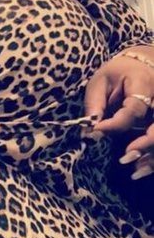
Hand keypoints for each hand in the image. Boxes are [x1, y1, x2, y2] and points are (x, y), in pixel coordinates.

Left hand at [84, 54, 153, 179]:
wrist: (142, 66)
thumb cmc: (118, 74)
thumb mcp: (101, 81)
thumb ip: (95, 104)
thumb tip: (88, 131)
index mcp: (144, 85)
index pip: (134, 109)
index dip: (115, 124)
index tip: (96, 132)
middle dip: (145, 144)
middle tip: (123, 157)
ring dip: (150, 157)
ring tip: (133, 171)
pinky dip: (151, 160)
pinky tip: (138, 171)